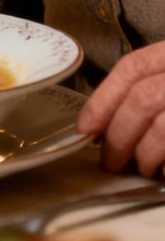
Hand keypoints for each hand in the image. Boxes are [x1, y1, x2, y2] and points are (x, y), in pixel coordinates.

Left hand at [76, 43, 164, 173]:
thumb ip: (149, 87)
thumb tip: (107, 125)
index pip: (133, 67)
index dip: (103, 98)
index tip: (84, 128)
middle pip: (142, 98)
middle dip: (119, 134)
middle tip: (110, 162)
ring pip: (162, 129)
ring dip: (145, 154)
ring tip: (143, 168)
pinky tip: (164, 173)